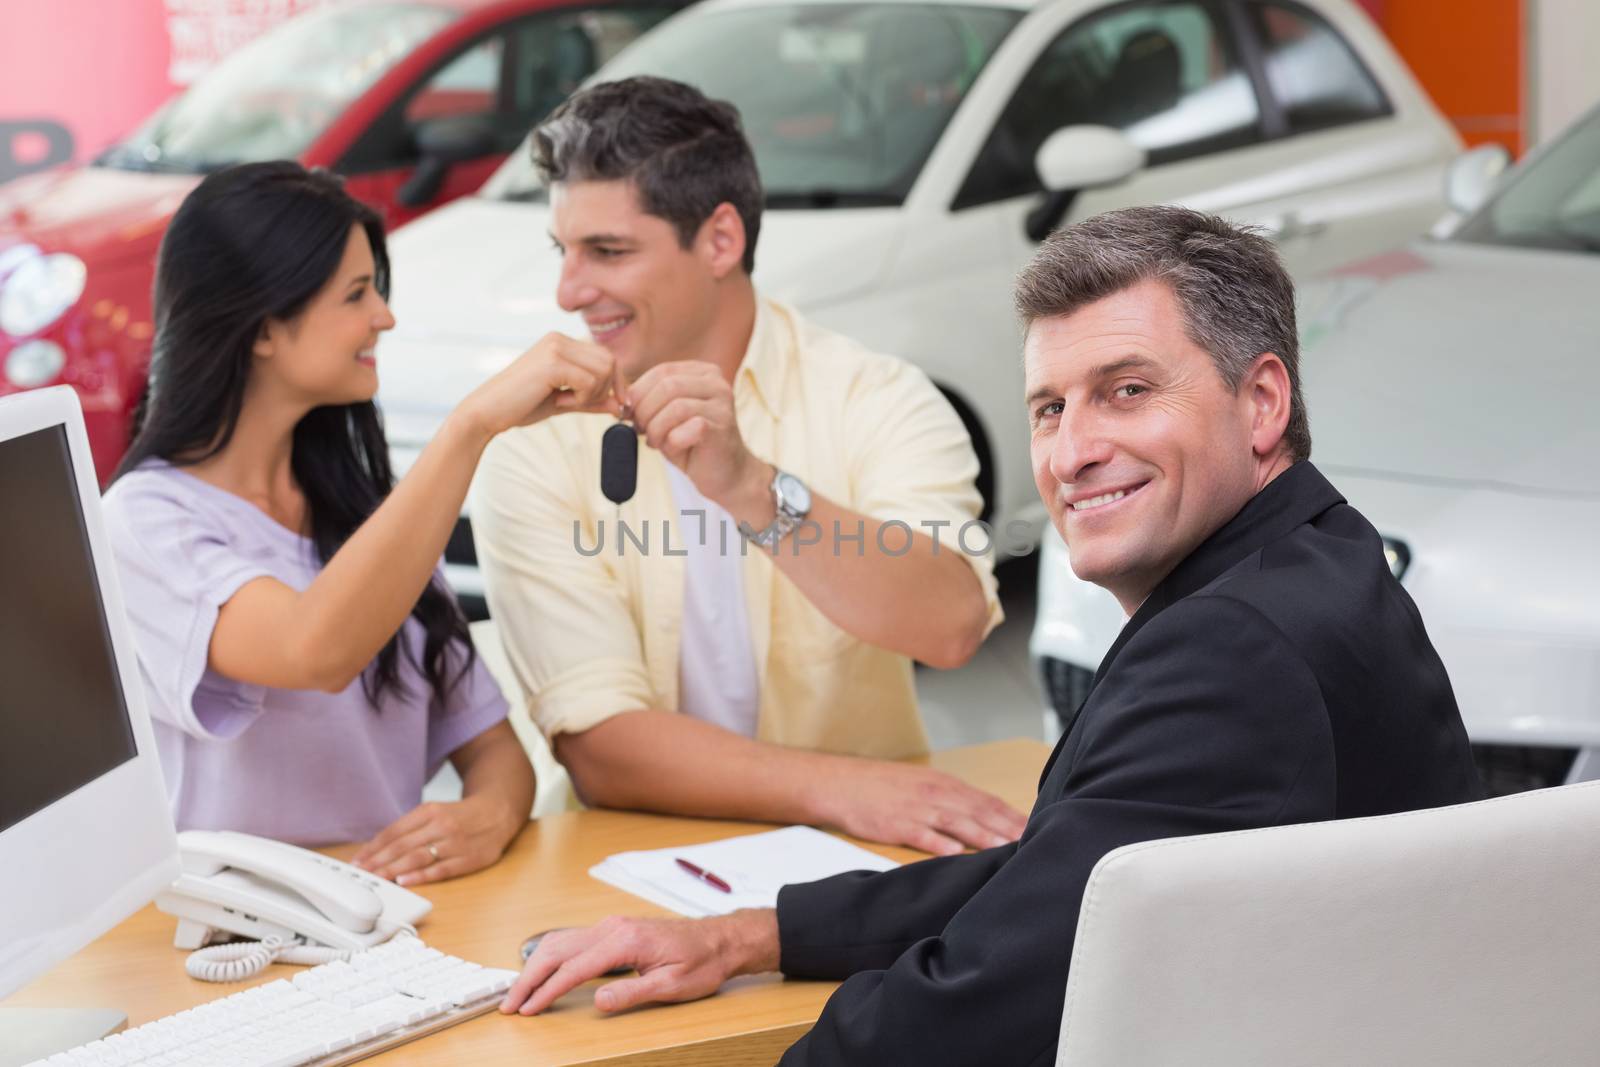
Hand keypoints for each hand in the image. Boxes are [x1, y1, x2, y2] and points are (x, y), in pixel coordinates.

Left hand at [351, 794, 522, 885]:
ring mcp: (455, 842)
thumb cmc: (461, 816)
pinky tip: (405, 882)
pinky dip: (421, 876)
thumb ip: (411, 828)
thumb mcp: (435, 812)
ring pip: (418, 858)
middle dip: (378, 861)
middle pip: (403, 845)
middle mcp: (441, 825)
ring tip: (376, 879)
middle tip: (361, 874)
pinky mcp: (468, 858)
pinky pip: (441, 869)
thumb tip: (379, 849)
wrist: (499, 811)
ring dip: (394, 870)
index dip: (374, 848)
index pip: (395, 831)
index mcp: (430, 811)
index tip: (358, 861)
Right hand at [458, 332, 621, 438]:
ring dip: (591, 395)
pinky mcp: (553, 361)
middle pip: (610, 361)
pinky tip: (558, 402)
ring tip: (564, 402)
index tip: (615, 405)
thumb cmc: (522, 406)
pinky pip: (588, 382)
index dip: (616, 382)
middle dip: (604, 389)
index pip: (607, 357)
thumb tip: (620, 405)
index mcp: (562, 342)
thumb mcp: (565, 402)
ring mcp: (556, 347)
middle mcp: (559, 338)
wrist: (488, 412)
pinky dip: (580, 398)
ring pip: (603, 371)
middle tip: (577, 403)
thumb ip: (592, 400)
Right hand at [499, 910, 777, 1016]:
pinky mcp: (612, 929)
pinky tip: (541, 971)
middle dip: (529, 978)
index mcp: (625, 940)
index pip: (574, 968)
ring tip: (518, 992)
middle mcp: (613, 927)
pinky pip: (572, 939)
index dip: (547, 991)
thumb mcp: (673, 985)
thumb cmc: (702, 961)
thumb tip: (598, 1001)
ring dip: (535, 966)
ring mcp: (611, 925)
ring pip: (560, 941)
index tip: (528, 1009)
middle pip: (557, 950)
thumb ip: (633, 993)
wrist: (720, 938)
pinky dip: (550, 957)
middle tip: (510, 1005)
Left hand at [624, 361, 769, 516]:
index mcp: (704, 373)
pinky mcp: (720, 428)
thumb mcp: (669, 416)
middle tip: (641, 431)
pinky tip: (674, 449)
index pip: (662, 371)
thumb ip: (651, 401)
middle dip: (645, 411)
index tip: (630, 414)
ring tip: (657, 442)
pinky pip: (683, 430)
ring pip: (674, 407)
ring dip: (656, 428)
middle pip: (666, 386)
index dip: (639, 392)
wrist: (726, 474)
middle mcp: (717, 384)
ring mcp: (722, 405)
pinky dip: (670, 443)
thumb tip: (622, 400)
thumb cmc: (694, 444)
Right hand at [816, 759, 1027, 855]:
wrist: (840, 782)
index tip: (1036, 828)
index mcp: (942, 784)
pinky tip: (955, 853)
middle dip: (1007, 828)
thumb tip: (981, 816)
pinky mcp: (895, 825)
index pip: (985, 800)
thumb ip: (950, 799)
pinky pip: (921, 835)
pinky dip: (938, 843)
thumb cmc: (882, 785)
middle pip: (978, 812)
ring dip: (983, 837)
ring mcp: (915, 809)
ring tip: (1006, 849)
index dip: (1011, 815)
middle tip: (1033, 842)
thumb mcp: (921, 783)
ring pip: (956, 823)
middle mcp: (934, 794)